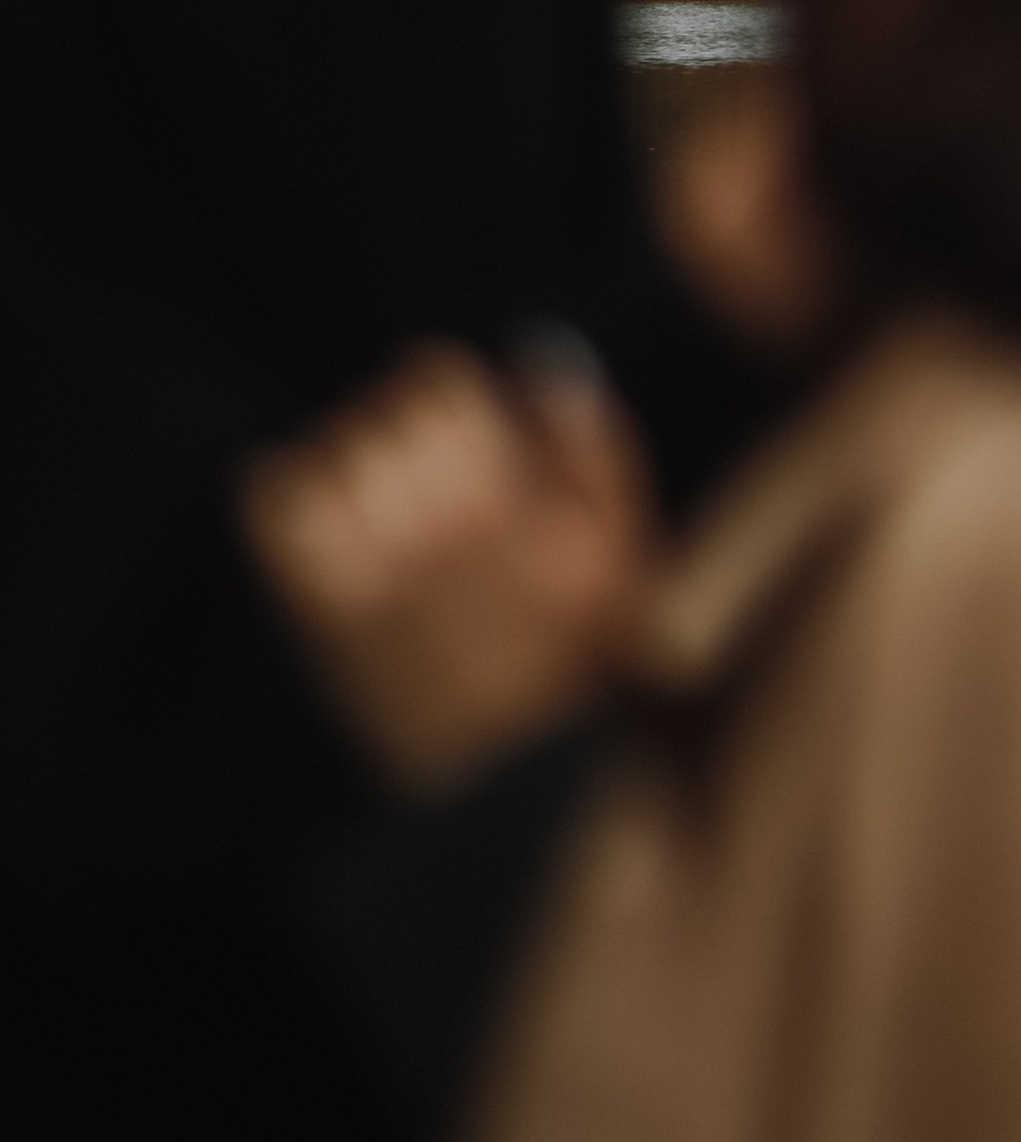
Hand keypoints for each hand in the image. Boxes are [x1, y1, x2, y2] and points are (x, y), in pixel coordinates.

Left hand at [239, 342, 658, 792]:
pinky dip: (296, 491)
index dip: (447, 387)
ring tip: (381, 494)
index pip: (443, 384)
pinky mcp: (321, 608)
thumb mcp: (620, 554)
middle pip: (387, 412)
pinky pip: (279, 499)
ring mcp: (373, 572)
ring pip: (334, 449)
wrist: (499, 776)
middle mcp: (439, 534)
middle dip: (406, 423)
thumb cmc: (569, 655)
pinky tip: (334, 517)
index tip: (454, 412)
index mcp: (513, 511)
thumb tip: (544, 365)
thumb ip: (594, 451)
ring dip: (356, 456)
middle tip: (422, 460)